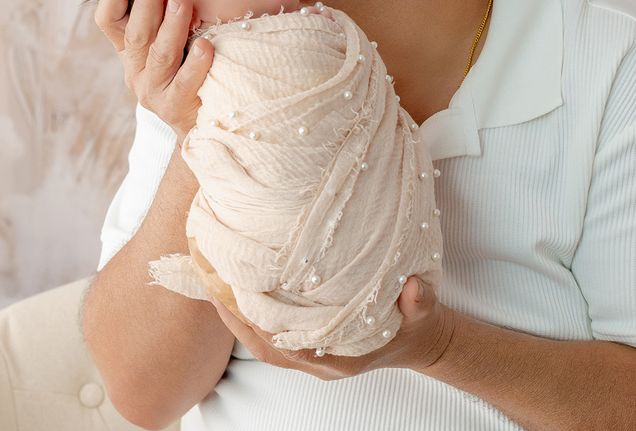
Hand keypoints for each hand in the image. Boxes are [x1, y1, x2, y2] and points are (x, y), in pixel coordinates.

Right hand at [94, 0, 212, 135]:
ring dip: (171, 24)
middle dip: (145, 3)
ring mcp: (153, 91)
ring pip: (160, 55)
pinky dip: (195, 63)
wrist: (198, 122)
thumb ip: (164, 10)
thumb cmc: (186, 67)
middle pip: (136, 34)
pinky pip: (185, 83)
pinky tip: (206, 45)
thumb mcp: (168, 38)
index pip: (109, 20)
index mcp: (128, 49)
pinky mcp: (175, 108)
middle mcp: (135, 70)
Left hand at [207, 276, 454, 380]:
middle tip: (211, 275)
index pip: (289, 343)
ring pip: (258, 340)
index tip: (238, 292)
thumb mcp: (424, 314)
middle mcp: (317, 360)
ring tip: (212, 277)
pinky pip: (266, 332)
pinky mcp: (304, 342)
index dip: (261, 321)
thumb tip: (413, 288)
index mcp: (340, 357)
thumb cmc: (415, 325)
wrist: (417, 340)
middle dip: (234, 313)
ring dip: (234, 312)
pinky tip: (234, 286)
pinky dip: (247, 313)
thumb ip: (419, 303)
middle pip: (262, 343)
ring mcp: (308, 354)